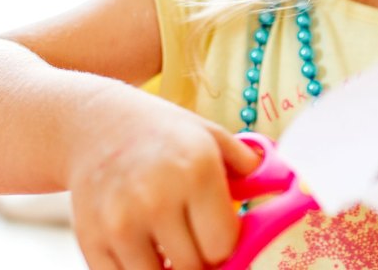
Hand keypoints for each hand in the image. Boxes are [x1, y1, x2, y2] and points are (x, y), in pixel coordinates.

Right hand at [66, 85, 259, 269]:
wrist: (96, 123)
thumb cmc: (164, 133)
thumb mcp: (211, 136)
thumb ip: (248, 167)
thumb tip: (286, 189)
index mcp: (196, 170)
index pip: (223, 245)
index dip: (224, 244)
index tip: (219, 233)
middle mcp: (157, 197)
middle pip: (193, 267)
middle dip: (199, 258)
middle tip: (195, 238)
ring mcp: (120, 222)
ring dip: (168, 269)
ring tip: (170, 243)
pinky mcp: (91, 239)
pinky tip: (144, 248)